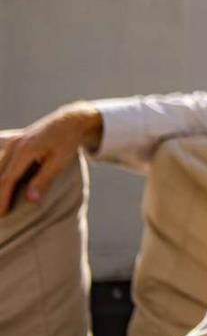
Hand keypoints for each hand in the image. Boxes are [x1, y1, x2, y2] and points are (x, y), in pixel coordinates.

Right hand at [0, 102, 101, 216]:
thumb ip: (43, 180)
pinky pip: (1, 161)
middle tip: (0, 215)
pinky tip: (1, 186)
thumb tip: (30, 200)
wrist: (69, 120)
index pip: (8, 179)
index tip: (2, 214)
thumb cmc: (67, 142)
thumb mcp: (59, 162)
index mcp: (25, 151)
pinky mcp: (14, 142)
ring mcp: (13, 142)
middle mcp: (15, 145)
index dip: (3, 198)